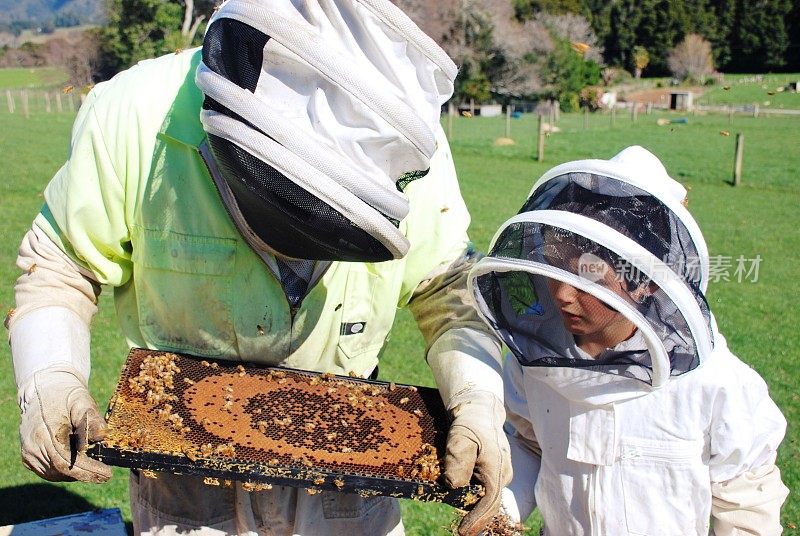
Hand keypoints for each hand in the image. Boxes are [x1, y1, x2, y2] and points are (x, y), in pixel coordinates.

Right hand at [19, 365, 111, 482]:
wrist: (44, 391)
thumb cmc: (67, 396)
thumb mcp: (83, 401)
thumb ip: (92, 419)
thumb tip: (102, 436)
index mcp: (45, 430)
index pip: (66, 459)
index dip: (87, 470)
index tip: (107, 474)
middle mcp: (33, 445)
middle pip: (61, 469)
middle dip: (85, 474)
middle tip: (105, 474)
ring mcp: (29, 452)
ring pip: (55, 473)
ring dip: (76, 473)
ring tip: (94, 466)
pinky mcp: (28, 457)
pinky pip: (49, 470)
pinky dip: (65, 470)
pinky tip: (79, 463)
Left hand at [444, 390, 511, 535]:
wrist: (480, 411)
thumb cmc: (470, 423)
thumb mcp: (460, 438)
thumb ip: (458, 461)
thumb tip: (454, 485)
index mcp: (497, 467)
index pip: (490, 501)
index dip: (477, 519)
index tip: (463, 531)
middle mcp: (503, 473)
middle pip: (490, 503)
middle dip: (477, 518)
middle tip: (462, 530)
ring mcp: (501, 472)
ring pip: (488, 497)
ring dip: (475, 508)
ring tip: (463, 520)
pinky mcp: (495, 471)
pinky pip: (486, 490)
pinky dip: (475, 498)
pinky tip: (464, 501)